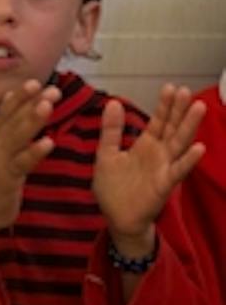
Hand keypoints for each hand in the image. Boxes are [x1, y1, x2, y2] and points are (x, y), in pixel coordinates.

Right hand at [0, 80, 56, 249]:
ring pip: (17, 137)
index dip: (19, 96)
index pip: (6, 111)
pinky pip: (22, 163)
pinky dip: (35, 152)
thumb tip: (18, 99)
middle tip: (50, 89)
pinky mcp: (6, 178)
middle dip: (31, 103)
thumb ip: (11, 127)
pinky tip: (49, 142)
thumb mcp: (4, 149)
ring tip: (48, 106)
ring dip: (32, 120)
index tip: (35, 81)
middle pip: (13, 119)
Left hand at [94, 84, 206, 254]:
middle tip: (186, 90)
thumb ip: (111, 130)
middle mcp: (158, 154)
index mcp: (144, 145)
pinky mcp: (164, 184)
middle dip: (178, 110)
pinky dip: (188, 160)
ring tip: (198, 108)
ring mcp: (164, 168)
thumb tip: (114, 102)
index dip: (164, 105)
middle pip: (172, 127)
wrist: (116, 217)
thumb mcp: (106, 154)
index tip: (171, 87)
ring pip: (179, 143)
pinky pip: (178, 170)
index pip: (158, 121)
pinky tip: (199, 147)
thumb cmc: (113, 188)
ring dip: (189, 127)